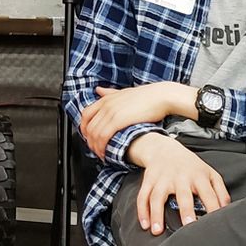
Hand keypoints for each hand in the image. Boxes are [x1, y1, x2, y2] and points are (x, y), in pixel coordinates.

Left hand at [80, 83, 196, 158]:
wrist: (161, 96)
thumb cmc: (147, 96)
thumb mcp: (124, 92)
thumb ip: (110, 93)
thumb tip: (98, 90)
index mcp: (106, 99)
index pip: (85, 115)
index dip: (84, 128)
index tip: (88, 137)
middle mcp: (106, 105)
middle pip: (88, 126)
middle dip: (89, 141)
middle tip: (94, 150)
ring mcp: (111, 112)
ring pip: (94, 133)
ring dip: (95, 147)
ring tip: (101, 154)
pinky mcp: (118, 120)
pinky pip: (103, 136)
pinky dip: (101, 147)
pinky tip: (105, 153)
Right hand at [127, 133, 230, 234]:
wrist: (164, 149)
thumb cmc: (191, 166)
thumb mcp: (210, 173)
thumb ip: (221, 192)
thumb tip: (227, 212)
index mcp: (199, 176)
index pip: (209, 194)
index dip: (213, 209)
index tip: (214, 225)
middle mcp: (180, 177)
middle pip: (183, 195)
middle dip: (186, 210)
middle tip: (188, 226)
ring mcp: (163, 178)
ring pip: (158, 196)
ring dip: (156, 214)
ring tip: (157, 231)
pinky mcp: (149, 180)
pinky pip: (143, 195)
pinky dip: (142, 210)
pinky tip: (144, 224)